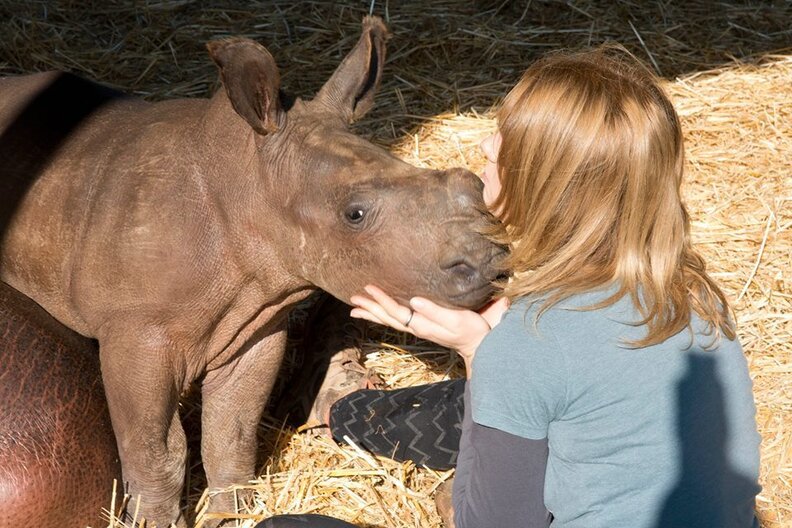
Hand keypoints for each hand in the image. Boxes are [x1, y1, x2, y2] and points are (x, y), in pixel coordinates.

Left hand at [350, 285, 508, 372]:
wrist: (478, 346)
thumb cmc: (470, 331)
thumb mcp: (455, 320)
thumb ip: (435, 311)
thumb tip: (414, 301)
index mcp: (421, 325)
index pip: (395, 311)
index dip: (381, 299)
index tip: (368, 288)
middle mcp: (416, 328)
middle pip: (387, 317)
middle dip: (370, 307)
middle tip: (353, 298)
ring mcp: (418, 329)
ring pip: (390, 321)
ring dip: (373, 313)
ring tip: (356, 308)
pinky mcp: (423, 327)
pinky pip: (397, 321)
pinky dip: (385, 316)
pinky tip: (381, 312)